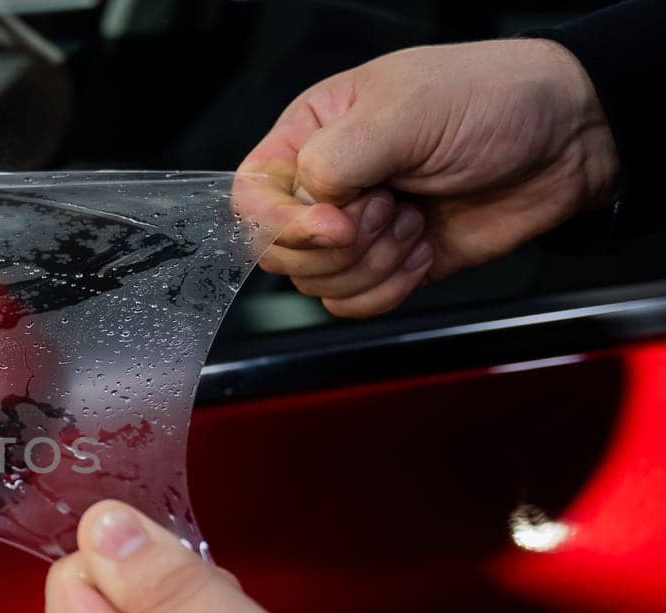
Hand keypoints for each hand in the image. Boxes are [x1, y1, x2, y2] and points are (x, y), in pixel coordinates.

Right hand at [236, 38, 619, 317]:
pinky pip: (354, 304)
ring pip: (317, 283)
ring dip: (373, 265)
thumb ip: (338, 157)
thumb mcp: (406, 110)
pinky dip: (390, 289)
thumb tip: (310, 209)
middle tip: (391, 208)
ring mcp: (357, 230)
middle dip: (340, 245)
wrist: (569, 140)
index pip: (251, 196)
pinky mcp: (390, 266)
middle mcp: (324, 187)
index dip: (281, 223)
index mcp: (311, 135)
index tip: (337, 222)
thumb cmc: (491, 100)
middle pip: (280, 251)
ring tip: (415, 222)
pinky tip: (425, 249)